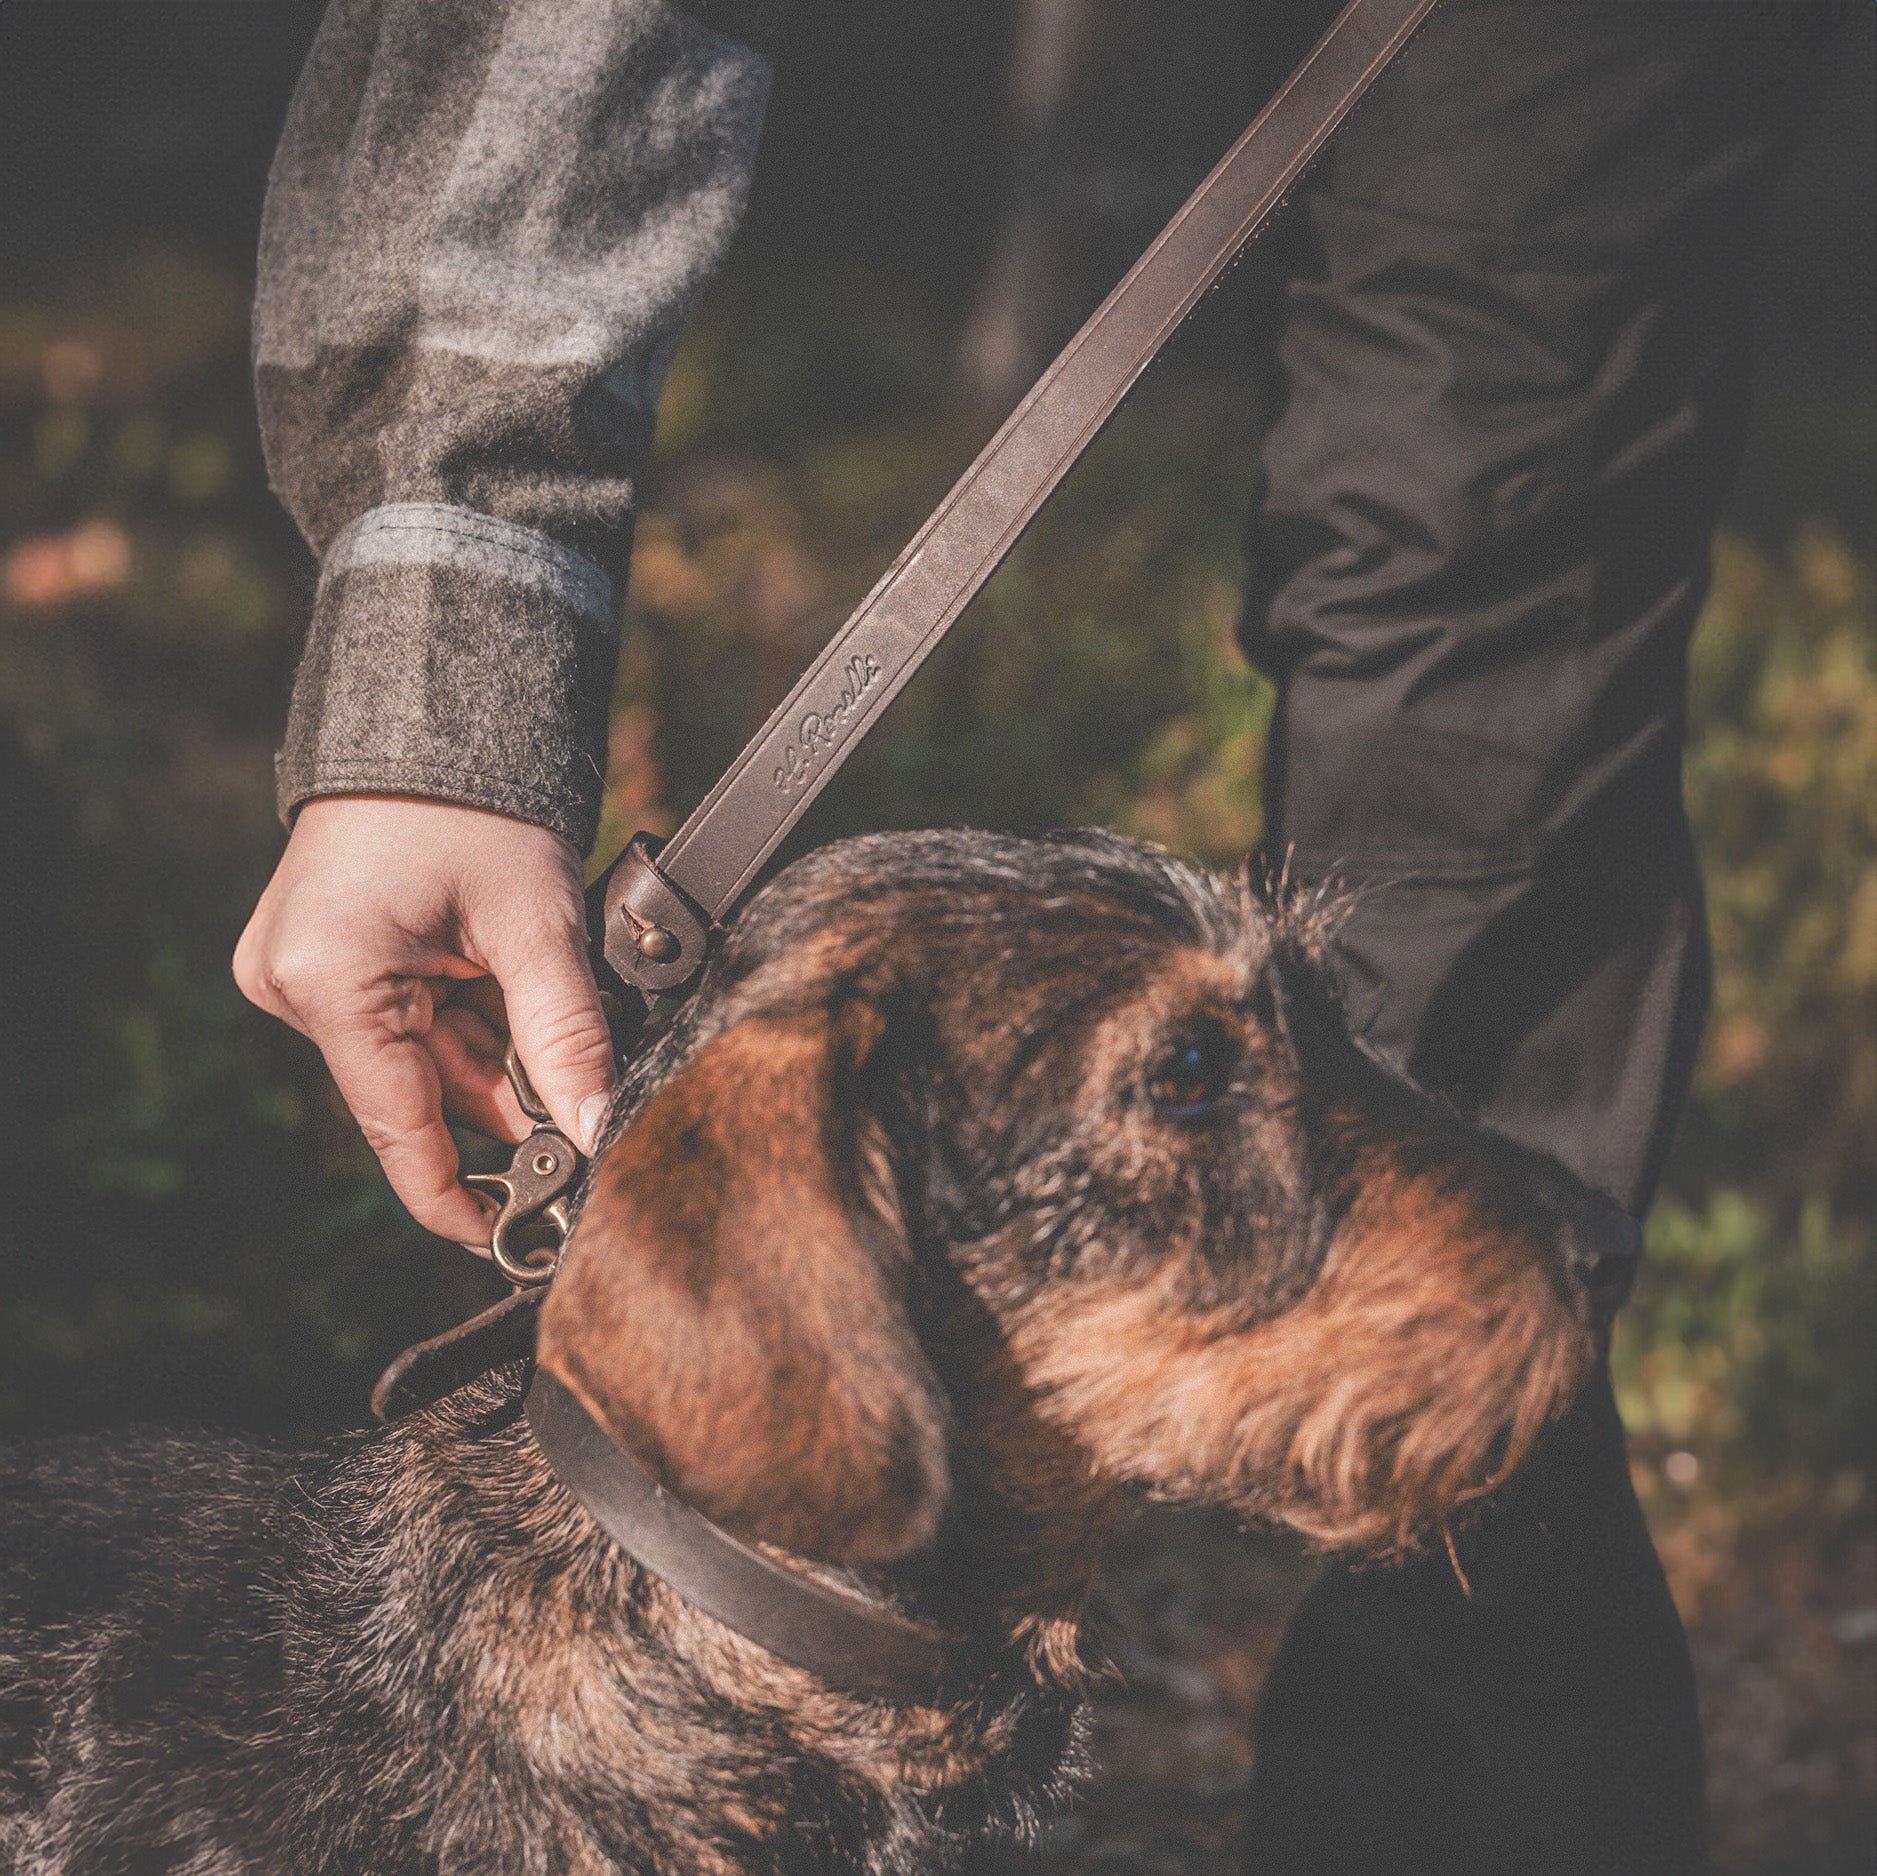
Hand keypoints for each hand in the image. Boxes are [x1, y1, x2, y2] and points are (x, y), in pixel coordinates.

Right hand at [234, 796, 614, 1243]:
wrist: (437, 709)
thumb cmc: (480, 804)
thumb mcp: (538, 927)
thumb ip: (568, 1037)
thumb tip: (597, 1134)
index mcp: (328, 981)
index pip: (399, 1129)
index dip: (459, 1195)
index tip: (511, 1238)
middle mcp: (293, 983)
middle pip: (419, 1090)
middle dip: (504, 1096)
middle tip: (582, 1088)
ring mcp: (301, 968)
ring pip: (420, 1056)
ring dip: (492, 1052)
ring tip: (548, 1005)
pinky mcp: (323, 953)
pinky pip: (406, 1017)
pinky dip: (467, 1019)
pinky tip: (510, 988)